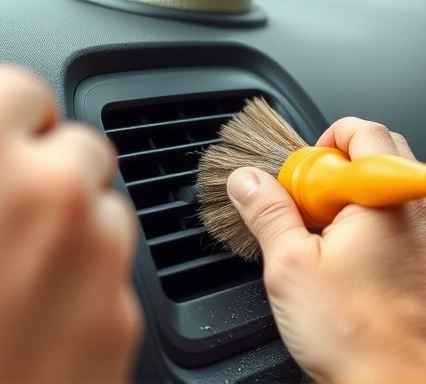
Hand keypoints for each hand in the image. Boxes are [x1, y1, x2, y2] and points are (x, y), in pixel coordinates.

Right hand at [0, 66, 141, 382]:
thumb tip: (8, 145)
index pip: (27, 93)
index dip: (18, 118)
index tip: (14, 137)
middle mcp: (46, 196)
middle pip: (83, 149)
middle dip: (58, 172)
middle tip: (21, 211)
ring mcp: (95, 257)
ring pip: (111, 210)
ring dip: (81, 230)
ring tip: (28, 272)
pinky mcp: (121, 315)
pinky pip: (119, 273)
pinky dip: (92, 282)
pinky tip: (47, 313)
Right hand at [227, 117, 425, 383]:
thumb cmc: (357, 335)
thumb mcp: (290, 265)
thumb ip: (267, 212)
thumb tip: (248, 182)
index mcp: (387, 200)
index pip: (363, 133)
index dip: (326, 144)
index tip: (304, 174)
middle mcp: (420, 213)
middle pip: (379, 158)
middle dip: (337, 172)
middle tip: (308, 206)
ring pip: (388, 195)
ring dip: (351, 204)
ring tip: (323, 242)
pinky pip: (401, 227)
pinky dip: (371, 230)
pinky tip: (347, 264)